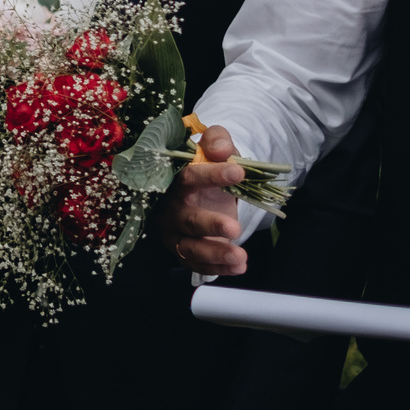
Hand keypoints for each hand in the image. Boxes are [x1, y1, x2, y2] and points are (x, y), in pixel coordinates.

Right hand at [159, 123, 250, 276]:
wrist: (206, 189)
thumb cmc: (209, 167)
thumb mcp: (215, 149)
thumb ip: (217, 141)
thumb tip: (220, 150)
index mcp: (173, 180)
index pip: (186, 177)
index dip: (210, 175)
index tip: (238, 172)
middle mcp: (169, 208)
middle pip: (185, 218)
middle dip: (210, 224)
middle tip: (235, 228)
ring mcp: (174, 233)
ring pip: (189, 247)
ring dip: (214, 253)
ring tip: (240, 256)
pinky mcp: (184, 251)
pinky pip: (197, 264)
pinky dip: (217, 268)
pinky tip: (238, 266)